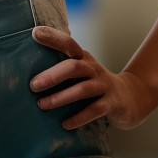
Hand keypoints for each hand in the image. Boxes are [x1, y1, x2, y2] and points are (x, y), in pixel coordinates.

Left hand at [29, 27, 157, 130]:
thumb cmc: (94, 83)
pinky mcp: (112, 103)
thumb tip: (26, 73)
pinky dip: (79, 117)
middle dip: (52, 75)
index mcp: (83, 58)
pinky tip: (64, 124)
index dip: (53, 37)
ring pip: (83, 89)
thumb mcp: (81, 71)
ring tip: (42, 105)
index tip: (34, 33)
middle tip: (33, 85)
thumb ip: (61, 69)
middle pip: (73, 67)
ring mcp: (104, 86)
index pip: (68, 43)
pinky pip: (95, 110)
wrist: (130, 97)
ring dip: (61, 98)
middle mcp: (93, 68)